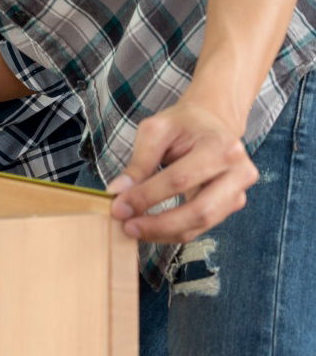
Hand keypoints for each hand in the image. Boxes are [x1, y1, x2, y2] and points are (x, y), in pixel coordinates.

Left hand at [106, 98, 258, 243]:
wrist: (212, 122)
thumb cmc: (182, 124)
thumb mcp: (155, 131)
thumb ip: (139, 163)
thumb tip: (117, 193)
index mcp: (221, 147)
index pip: (179, 179)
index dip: (146, 196)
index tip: (118, 207)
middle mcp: (239, 173)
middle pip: (200, 211)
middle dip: (159, 224)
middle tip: (127, 227)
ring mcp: (238, 192)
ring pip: (201, 225)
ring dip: (164, 233)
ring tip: (134, 230)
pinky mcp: (230, 206)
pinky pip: (200, 227)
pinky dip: (172, 232)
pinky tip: (149, 229)